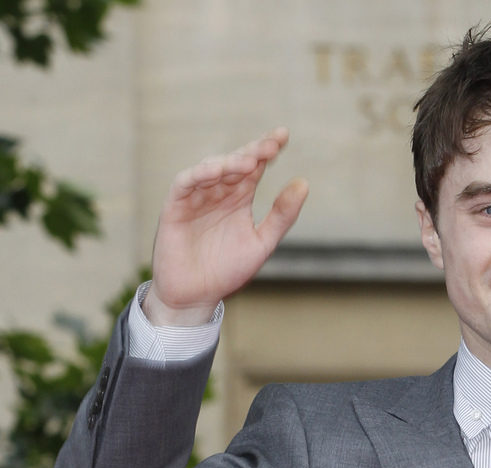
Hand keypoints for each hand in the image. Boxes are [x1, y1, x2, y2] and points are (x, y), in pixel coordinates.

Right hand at [145, 128, 307, 324]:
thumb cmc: (227, 271)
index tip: (283, 136)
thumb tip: (304, 182)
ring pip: (211, 169)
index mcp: (239, 197)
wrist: (195, 297)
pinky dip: (199, 175)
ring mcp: (196, 197)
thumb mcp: (261, 242)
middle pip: (235, 162)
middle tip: (271, 145)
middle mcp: (218, 191)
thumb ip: (282, 215)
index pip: (255, 166)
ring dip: (229, 163)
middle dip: (253, 151)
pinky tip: (215, 171)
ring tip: (249, 162)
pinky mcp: (175, 206)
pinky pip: (185, 183)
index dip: (267, 149)